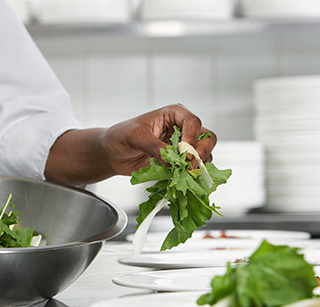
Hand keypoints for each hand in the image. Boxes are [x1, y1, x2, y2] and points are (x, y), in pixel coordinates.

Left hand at [101, 104, 217, 175]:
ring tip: (185, 173)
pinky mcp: (179, 162)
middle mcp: (182, 128)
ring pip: (204, 154)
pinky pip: (193, 168)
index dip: (192, 137)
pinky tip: (183, 178)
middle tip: (190, 165)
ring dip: (199, 165)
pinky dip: (192, 174)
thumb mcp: (135, 137)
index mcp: (173, 114)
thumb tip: (170, 161)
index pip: (193, 122)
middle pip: (206, 137)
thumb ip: (153, 147)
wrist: (112, 153)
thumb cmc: (121, 136)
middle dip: (202, 152)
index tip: (184, 152)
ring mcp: (182, 146)